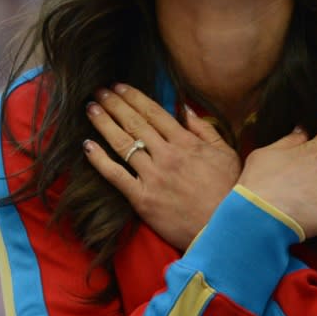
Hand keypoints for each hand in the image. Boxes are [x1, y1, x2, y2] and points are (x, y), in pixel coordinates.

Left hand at [83, 84, 240, 249]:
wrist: (223, 229)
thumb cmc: (229, 191)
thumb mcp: (226, 153)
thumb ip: (205, 129)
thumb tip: (185, 108)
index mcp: (186, 142)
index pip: (154, 112)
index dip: (134, 97)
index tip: (119, 86)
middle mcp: (166, 155)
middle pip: (135, 123)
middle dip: (115, 104)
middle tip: (99, 91)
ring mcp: (153, 176)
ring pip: (123, 144)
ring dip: (104, 123)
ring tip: (90, 109)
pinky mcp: (143, 199)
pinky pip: (116, 175)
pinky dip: (100, 160)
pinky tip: (87, 146)